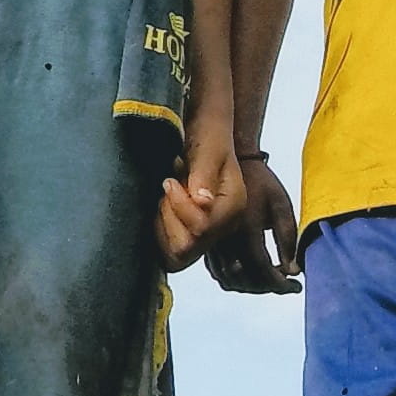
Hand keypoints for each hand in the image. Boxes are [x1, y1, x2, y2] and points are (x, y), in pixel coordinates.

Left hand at [156, 141, 242, 271]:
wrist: (206, 139)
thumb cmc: (208, 141)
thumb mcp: (207, 150)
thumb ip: (204, 176)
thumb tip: (202, 203)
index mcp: (234, 207)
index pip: (201, 228)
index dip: (178, 207)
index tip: (170, 181)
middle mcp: (225, 227)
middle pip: (187, 247)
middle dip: (169, 218)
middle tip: (167, 191)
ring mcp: (211, 236)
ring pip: (178, 255)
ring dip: (164, 225)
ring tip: (166, 199)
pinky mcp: (195, 239)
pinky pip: (172, 255)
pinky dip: (161, 233)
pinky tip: (163, 210)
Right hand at [203, 152, 302, 294]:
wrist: (234, 165)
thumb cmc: (262, 184)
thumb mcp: (281, 207)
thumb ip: (288, 239)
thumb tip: (293, 271)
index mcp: (246, 229)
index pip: (262, 269)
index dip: (280, 284)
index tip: (296, 286)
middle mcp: (226, 239)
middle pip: (245, 280)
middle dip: (268, 287)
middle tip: (287, 284)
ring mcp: (213, 242)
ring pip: (230, 280)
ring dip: (253, 286)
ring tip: (272, 281)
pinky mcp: (207, 243)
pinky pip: (219, 272)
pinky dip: (237, 280)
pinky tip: (253, 274)